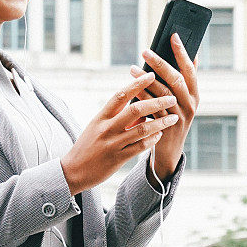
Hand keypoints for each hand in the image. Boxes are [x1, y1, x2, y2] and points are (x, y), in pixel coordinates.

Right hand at [60, 72, 179, 194]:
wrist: (73, 171)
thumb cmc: (87, 146)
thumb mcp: (97, 127)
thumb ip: (117, 117)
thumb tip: (141, 108)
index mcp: (100, 117)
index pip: (120, 95)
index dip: (137, 84)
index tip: (151, 75)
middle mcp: (106, 128)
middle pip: (135, 110)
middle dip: (156, 102)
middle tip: (171, 97)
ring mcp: (112, 144)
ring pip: (142, 129)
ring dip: (160, 122)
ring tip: (174, 117)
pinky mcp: (117, 159)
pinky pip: (140, 147)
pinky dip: (152, 139)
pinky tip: (160, 134)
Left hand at [129, 33, 199, 180]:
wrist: (169, 151)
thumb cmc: (172, 118)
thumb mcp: (183, 99)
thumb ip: (185, 79)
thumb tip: (191, 53)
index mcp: (194, 94)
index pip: (190, 69)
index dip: (182, 52)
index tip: (173, 35)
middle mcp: (190, 104)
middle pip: (176, 79)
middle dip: (159, 63)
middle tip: (145, 51)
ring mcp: (179, 117)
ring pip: (163, 94)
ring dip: (146, 80)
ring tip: (131, 69)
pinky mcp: (166, 128)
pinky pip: (153, 110)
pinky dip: (142, 98)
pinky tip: (132, 90)